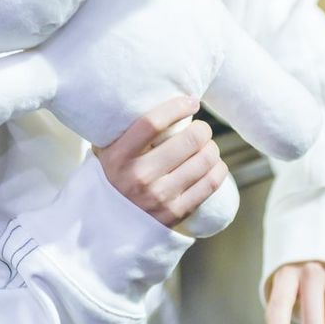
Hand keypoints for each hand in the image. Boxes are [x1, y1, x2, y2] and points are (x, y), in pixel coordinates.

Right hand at [94, 96, 228, 226]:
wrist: (105, 227)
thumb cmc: (111, 179)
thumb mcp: (105, 152)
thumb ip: (122, 130)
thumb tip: (155, 96)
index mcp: (118, 156)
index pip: (152, 122)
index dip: (177, 107)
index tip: (191, 101)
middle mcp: (138, 177)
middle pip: (189, 140)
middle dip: (203, 129)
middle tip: (200, 129)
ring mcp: (158, 197)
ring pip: (204, 160)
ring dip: (212, 148)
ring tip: (207, 147)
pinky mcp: (175, 214)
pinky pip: (210, 184)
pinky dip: (218, 169)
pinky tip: (215, 164)